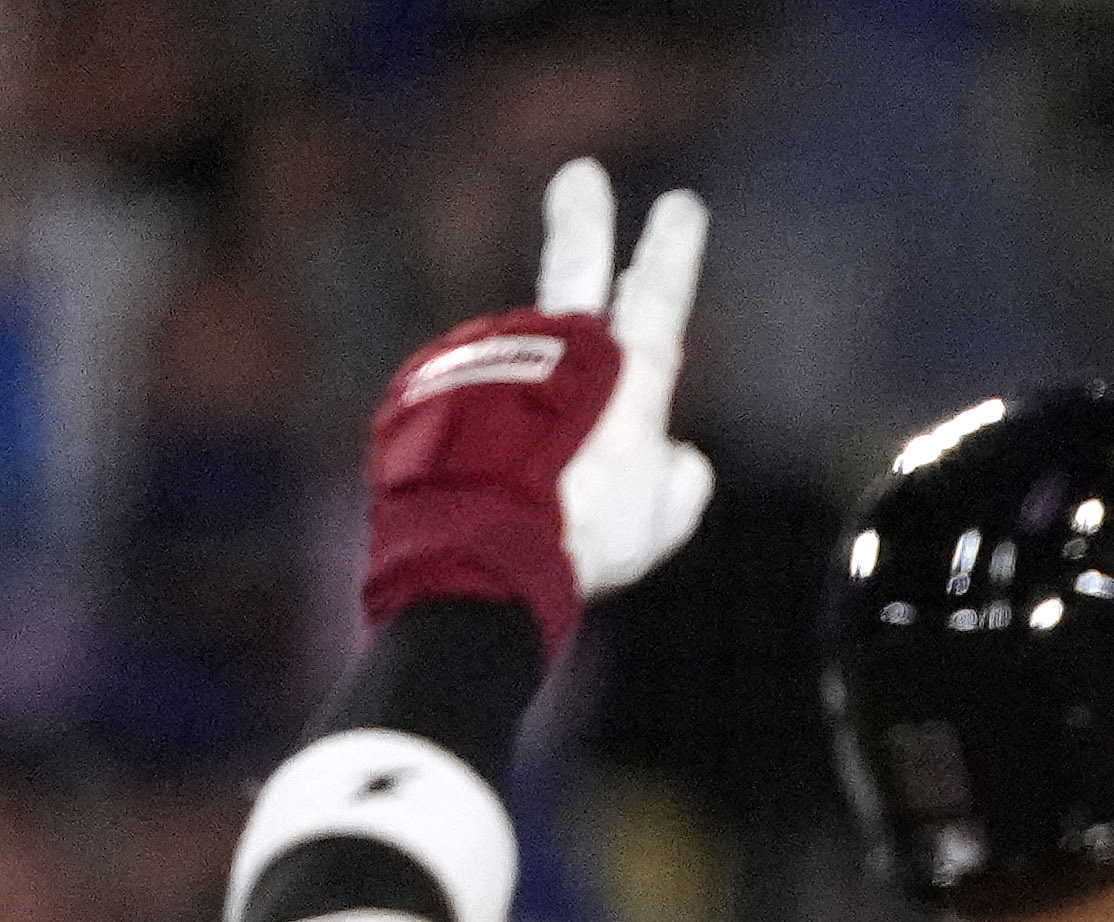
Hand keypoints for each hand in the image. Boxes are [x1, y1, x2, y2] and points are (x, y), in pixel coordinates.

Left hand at [359, 157, 712, 652]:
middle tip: (580, 177)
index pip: (657, 296)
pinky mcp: (432, 385)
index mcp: (626, 378)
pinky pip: (468, 414)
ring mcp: (487, 361)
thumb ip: (679, 481)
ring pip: (520, 382)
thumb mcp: (658, 523)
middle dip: (581, 223)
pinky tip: (484, 495)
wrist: (475, 552)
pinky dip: (478, 449)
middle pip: (572, 270)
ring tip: (532, 488)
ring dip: (528, 426)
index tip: (681, 206)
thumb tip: (675, 456)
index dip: (672, 251)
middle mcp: (554, 352)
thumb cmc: (582, 540)